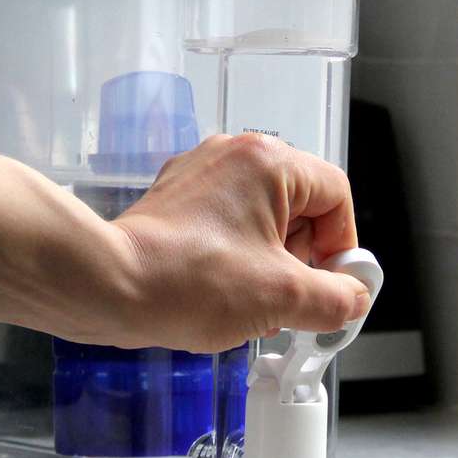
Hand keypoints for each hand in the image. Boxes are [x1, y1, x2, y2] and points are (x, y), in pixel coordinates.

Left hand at [0, 136, 367, 352]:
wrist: (106, 287)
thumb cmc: (187, 282)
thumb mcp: (283, 298)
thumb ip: (335, 298)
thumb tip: (351, 299)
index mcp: (268, 162)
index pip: (335, 196)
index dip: (341, 246)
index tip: (330, 285)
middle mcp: (232, 155)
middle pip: (299, 204)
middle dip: (302, 257)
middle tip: (289, 298)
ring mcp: (198, 174)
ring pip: (261, 217)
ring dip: (269, 262)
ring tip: (250, 302)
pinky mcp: (173, 199)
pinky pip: (225, 224)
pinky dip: (234, 258)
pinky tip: (219, 294)